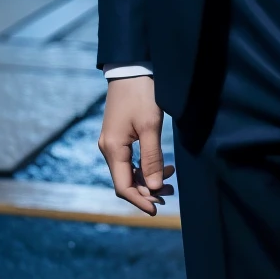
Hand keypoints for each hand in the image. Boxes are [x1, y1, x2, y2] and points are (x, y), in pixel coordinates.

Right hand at [98, 76, 174, 215]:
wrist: (131, 68)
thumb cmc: (141, 94)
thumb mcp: (150, 126)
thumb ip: (151, 158)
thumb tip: (153, 187)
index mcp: (112, 148)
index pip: (123, 186)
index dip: (140, 201)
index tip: (157, 210)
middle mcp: (108, 148)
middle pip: (125, 181)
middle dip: (147, 191)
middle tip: (171, 191)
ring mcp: (112, 142)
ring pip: (129, 171)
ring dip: (148, 179)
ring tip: (172, 178)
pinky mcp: (119, 136)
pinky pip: (130, 160)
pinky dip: (145, 166)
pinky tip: (164, 165)